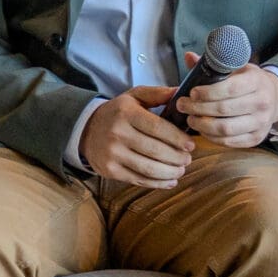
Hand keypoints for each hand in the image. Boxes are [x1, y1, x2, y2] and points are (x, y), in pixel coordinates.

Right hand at [80, 85, 195, 188]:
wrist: (86, 130)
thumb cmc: (117, 113)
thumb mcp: (134, 97)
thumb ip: (157, 94)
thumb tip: (181, 93)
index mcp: (126, 113)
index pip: (157, 128)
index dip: (177, 138)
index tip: (191, 144)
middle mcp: (117, 134)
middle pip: (155, 150)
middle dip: (177, 157)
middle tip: (188, 159)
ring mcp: (113, 154)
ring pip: (148, 169)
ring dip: (170, 172)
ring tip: (181, 169)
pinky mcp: (110, 171)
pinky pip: (139, 179)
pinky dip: (158, 183)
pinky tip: (170, 180)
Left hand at [172, 52, 277, 149]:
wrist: (274, 97)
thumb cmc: (249, 81)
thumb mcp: (237, 67)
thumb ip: (212, 65)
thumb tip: (189, 56)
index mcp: (257, 81)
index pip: (230, 89)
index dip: (207, 92)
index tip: (192, 92)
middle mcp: (262, 103)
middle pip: (224, 110)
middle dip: (198, 108)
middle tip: (183, 105)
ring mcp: (261, 123)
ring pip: (225, 129)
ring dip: (202, 125)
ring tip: (190, 118)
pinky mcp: (256, 138)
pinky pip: (229, 141)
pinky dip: (211, 137)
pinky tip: (202, 129)